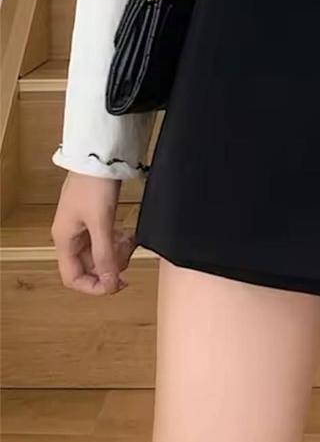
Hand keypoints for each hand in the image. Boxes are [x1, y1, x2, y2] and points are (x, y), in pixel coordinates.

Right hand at [50, 171, 135, 295]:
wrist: (100, 155)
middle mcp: (71, 235)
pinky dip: (119, 239)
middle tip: (129, 254)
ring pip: (100, 252)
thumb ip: (105, 254)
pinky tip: (130, 233)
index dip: (94, 286)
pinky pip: (106, 237)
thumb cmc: (95, 186)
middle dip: (110, 265)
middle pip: (89, 265)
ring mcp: (83, 225)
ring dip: (117, 251)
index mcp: (65, 240)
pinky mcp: (96, 215)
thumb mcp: (101, 222)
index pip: (73, 277)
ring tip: (131, 241)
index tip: (118, 285)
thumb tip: (110, 284)